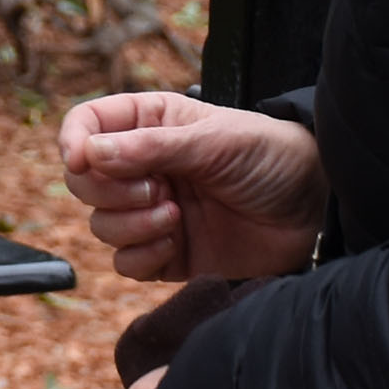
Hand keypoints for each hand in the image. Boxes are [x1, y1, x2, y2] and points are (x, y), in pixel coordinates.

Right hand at [58, 91, 324, 281]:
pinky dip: (142, 256)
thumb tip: (90, 155)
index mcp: (151, 123)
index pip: (86, 124)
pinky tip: (177, 243)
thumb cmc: (271, 156)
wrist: (314, 208)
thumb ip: (151, 147)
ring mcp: (153, 212)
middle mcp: (144, 167)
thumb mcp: (214, 141)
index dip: (74, 141)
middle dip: (110, 191)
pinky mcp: (168, 254)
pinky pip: (125, 264)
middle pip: (83, 182)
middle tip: (156, 190)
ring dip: (131, 225)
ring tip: (176, 217)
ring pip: (101, 226)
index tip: (82, 160)